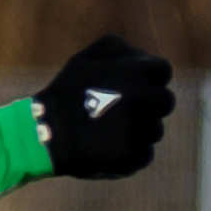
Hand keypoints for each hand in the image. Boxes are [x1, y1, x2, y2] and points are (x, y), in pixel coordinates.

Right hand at [30, 34, 175, 179]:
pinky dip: (130, 150)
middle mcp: (142, 103)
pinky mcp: (133, 158)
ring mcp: (139, 133)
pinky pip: (144, 152)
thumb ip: (122, 51)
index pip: (162, 70)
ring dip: (139, 127)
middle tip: (125, 108)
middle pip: (166, 101)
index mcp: (134, 74)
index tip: (135, 84)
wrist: (45, 134)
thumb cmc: (68, 92)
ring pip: (155, 129)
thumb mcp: (87, 58)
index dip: (149, 76)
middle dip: (149, 102)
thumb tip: (146, 60)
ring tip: (109, 128)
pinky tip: (107, 145)